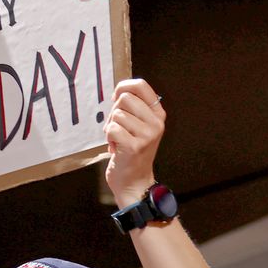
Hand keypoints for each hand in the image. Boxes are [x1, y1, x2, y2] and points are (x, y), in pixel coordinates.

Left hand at [103, 78, 164, 206]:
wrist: (134, 181)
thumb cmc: (132, 151)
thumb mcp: (140, 126)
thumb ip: (133, 107)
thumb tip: (119, 91)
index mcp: (158, 115)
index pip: (141, 85)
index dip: (123, 87)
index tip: (116, 98)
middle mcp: (156, 123)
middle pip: (125, 98)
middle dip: (114, 111)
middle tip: (117, 127)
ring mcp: (147, 135)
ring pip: (116, 114)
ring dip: (111, 127)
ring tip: (118, 140)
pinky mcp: (134, 146)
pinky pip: (112, 129)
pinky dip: (109, 138)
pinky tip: (115, 147)